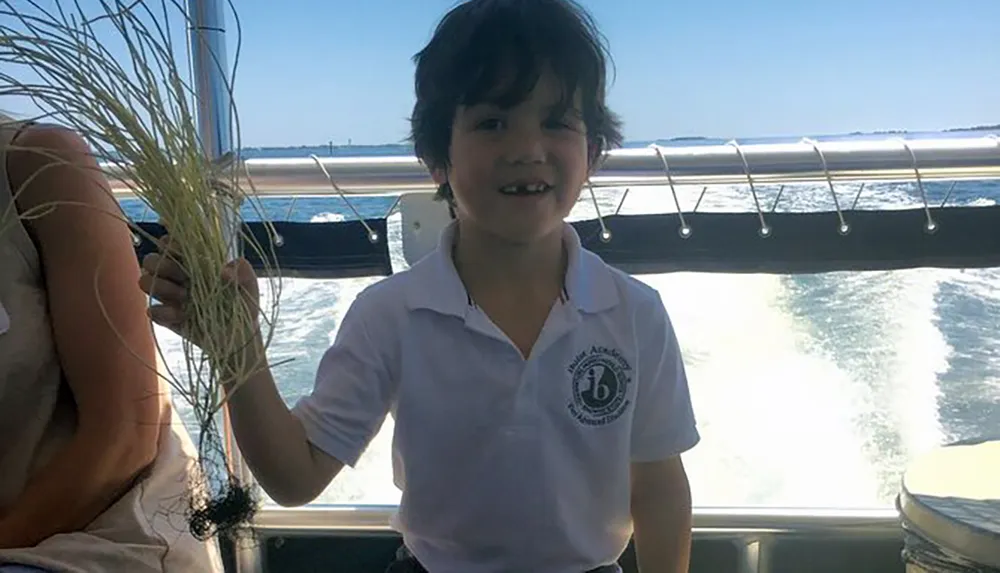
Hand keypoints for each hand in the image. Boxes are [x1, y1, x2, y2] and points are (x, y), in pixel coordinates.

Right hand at [138, 234, 260, 348]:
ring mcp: (169, 296)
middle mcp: (177, 276)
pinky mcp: (166, 317)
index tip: (182, 253)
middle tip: (185, 278)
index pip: (169, 243)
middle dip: (164, 266)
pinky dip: (163, 312)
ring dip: (161, 287)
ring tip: (185, 297)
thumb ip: (243, 271)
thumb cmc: (244, 303)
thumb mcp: (249, 285)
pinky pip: (152, 310)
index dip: (169, 244)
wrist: (240, 336)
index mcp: (194, 261)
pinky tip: (181, 315)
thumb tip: (223, 271)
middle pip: (151, 259)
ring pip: (145, 281)